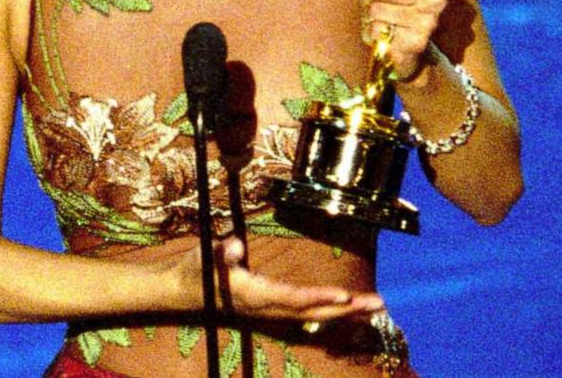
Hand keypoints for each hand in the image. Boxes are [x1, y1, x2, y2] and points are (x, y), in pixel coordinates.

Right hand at [166, 237, 383, 322]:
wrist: (183, 293)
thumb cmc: (195, 270)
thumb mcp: (203, 257)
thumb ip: (220, 252)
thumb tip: (233, 244)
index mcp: (254, 295)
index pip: (293, 298)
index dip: (319, 297)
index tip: (344, 295)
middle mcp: (267, 308)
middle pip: (312, 312)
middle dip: (346, 310)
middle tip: (378, 304)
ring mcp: (271, 312)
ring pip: (313, 316)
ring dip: (345, 314)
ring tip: (375, 308)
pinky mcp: (273, 310)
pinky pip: (307, 315)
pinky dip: (330, 315)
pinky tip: (349, 313)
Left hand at [361, 0, 448, 79]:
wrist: (407, 41)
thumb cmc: (397, 0)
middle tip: (374, 1)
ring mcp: (429, 22)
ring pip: (375, 9)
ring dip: (368, 14)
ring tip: (377, 18)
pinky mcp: (416, 43)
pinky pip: (376, 30)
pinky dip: (370, 32)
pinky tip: (381, 34)